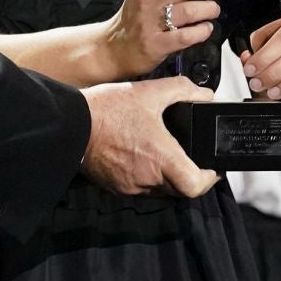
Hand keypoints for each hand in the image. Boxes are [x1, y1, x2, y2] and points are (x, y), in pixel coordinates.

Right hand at [78, 77, 220, 197]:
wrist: (71, 124)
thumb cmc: (108, 110)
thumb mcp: (150, 91)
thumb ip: (183, 90)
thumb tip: (204, 95)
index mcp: (161, 159)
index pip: (195, 187)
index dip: (208, 179)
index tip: (210, 168)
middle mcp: (148, 179)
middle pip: (180, 190)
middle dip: (188, 175)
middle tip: (188, 157)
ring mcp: (130, 186)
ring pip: (159, 190)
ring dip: (165, 175)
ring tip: (160, 152)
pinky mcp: (115, 187)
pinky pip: (138, 188)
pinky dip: (144, 175)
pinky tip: (138, 155)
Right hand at [100, 0, 221, 79]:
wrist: (114, 49)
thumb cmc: (133, 20)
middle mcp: (147, 1)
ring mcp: (151, 24)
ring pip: (191, 10)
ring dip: (210, 9)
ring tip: (211, 11)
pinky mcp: (156, 45)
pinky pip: (187, 36)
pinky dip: (203, 31)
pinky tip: (204, 29)